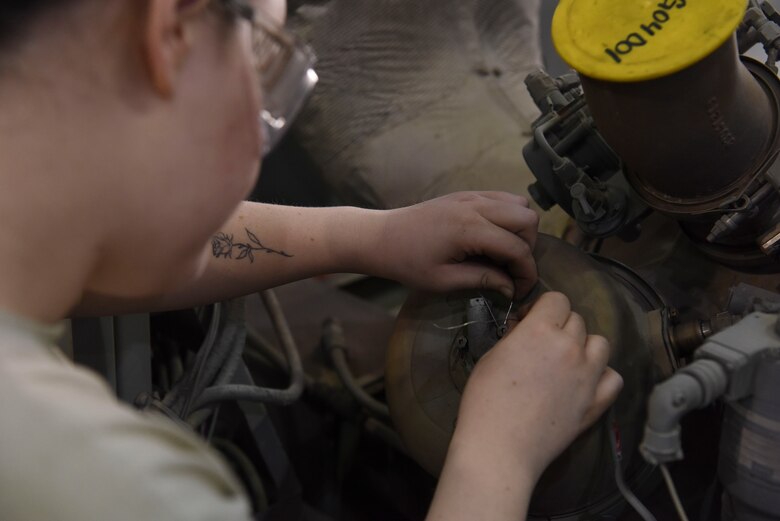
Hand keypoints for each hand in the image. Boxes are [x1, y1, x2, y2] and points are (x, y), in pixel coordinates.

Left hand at [376, 192, 539, 300]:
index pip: (517, 248)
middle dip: (527, 247)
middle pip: (528, 219)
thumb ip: (482, 280)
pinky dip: (509, 215)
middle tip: (511, 269)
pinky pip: (503, 197)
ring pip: (520, 204)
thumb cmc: (407, 263)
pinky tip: (493, 236)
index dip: (527, 272)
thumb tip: (511, 287)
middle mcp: (476, 206)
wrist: (381, 237)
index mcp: (470, 229)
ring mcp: (473, 196)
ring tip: (503, 252)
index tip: (520, 291)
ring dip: (520, 229)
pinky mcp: (467, 194)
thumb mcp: (443, 280)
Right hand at [452, 292, 622, 483]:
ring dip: (584, 346)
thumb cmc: (484, 401)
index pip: (557, 299)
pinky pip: (613, 377)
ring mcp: (589, 375)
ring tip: (566, 362)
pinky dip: (602, 375)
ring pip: (600, 343)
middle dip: (559, 327)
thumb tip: (525, 330)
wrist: (500, 447)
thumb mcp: (491, 357)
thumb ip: (515, 337)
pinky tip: (585, 383)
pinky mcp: (597, 402)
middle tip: (541, 347)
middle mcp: (570, 347)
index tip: (529, 323)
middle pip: (577, 320)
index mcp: (541, 330)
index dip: (542, 308)